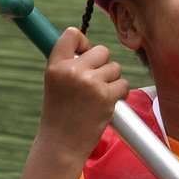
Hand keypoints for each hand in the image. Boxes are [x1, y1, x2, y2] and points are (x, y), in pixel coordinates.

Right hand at [37, 27, 128, 160]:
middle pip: (102, 50)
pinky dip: (120, 93)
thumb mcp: (54, 83)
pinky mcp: (106, 96)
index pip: (72, 34)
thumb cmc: (59, 114)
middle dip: (103, 65)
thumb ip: (69, 64)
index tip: (84, 55)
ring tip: (98, 97)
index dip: (84, 42)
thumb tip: (90, 48)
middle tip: (93, 83)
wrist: (61, 144)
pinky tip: (108, 104)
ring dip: (112, 81)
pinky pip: (124, 84)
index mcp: (55, 65)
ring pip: (115, 68)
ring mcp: (90, 83)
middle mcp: (72, 70)